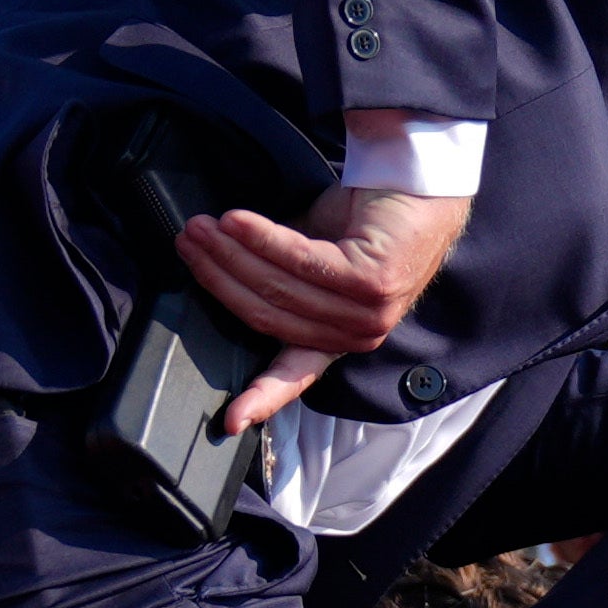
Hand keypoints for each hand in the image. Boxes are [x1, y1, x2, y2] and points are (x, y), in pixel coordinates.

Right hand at [179, 184, 470, 430]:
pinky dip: (262, 240)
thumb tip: (222, 271)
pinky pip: (298, 261)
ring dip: (232, 253)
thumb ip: (277, 280)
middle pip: (268, 314)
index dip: (262, 397)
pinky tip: (235, 221)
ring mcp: (368, 312)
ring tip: (202, 226)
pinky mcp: (371, 282)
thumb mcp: (312, 260)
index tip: (231, 420)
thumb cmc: (364, 223)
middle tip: (188, 242)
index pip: (296, 375)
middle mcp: (357, 334)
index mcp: (340, 338)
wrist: (418, 186)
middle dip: (220, 276)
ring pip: (278, 287)